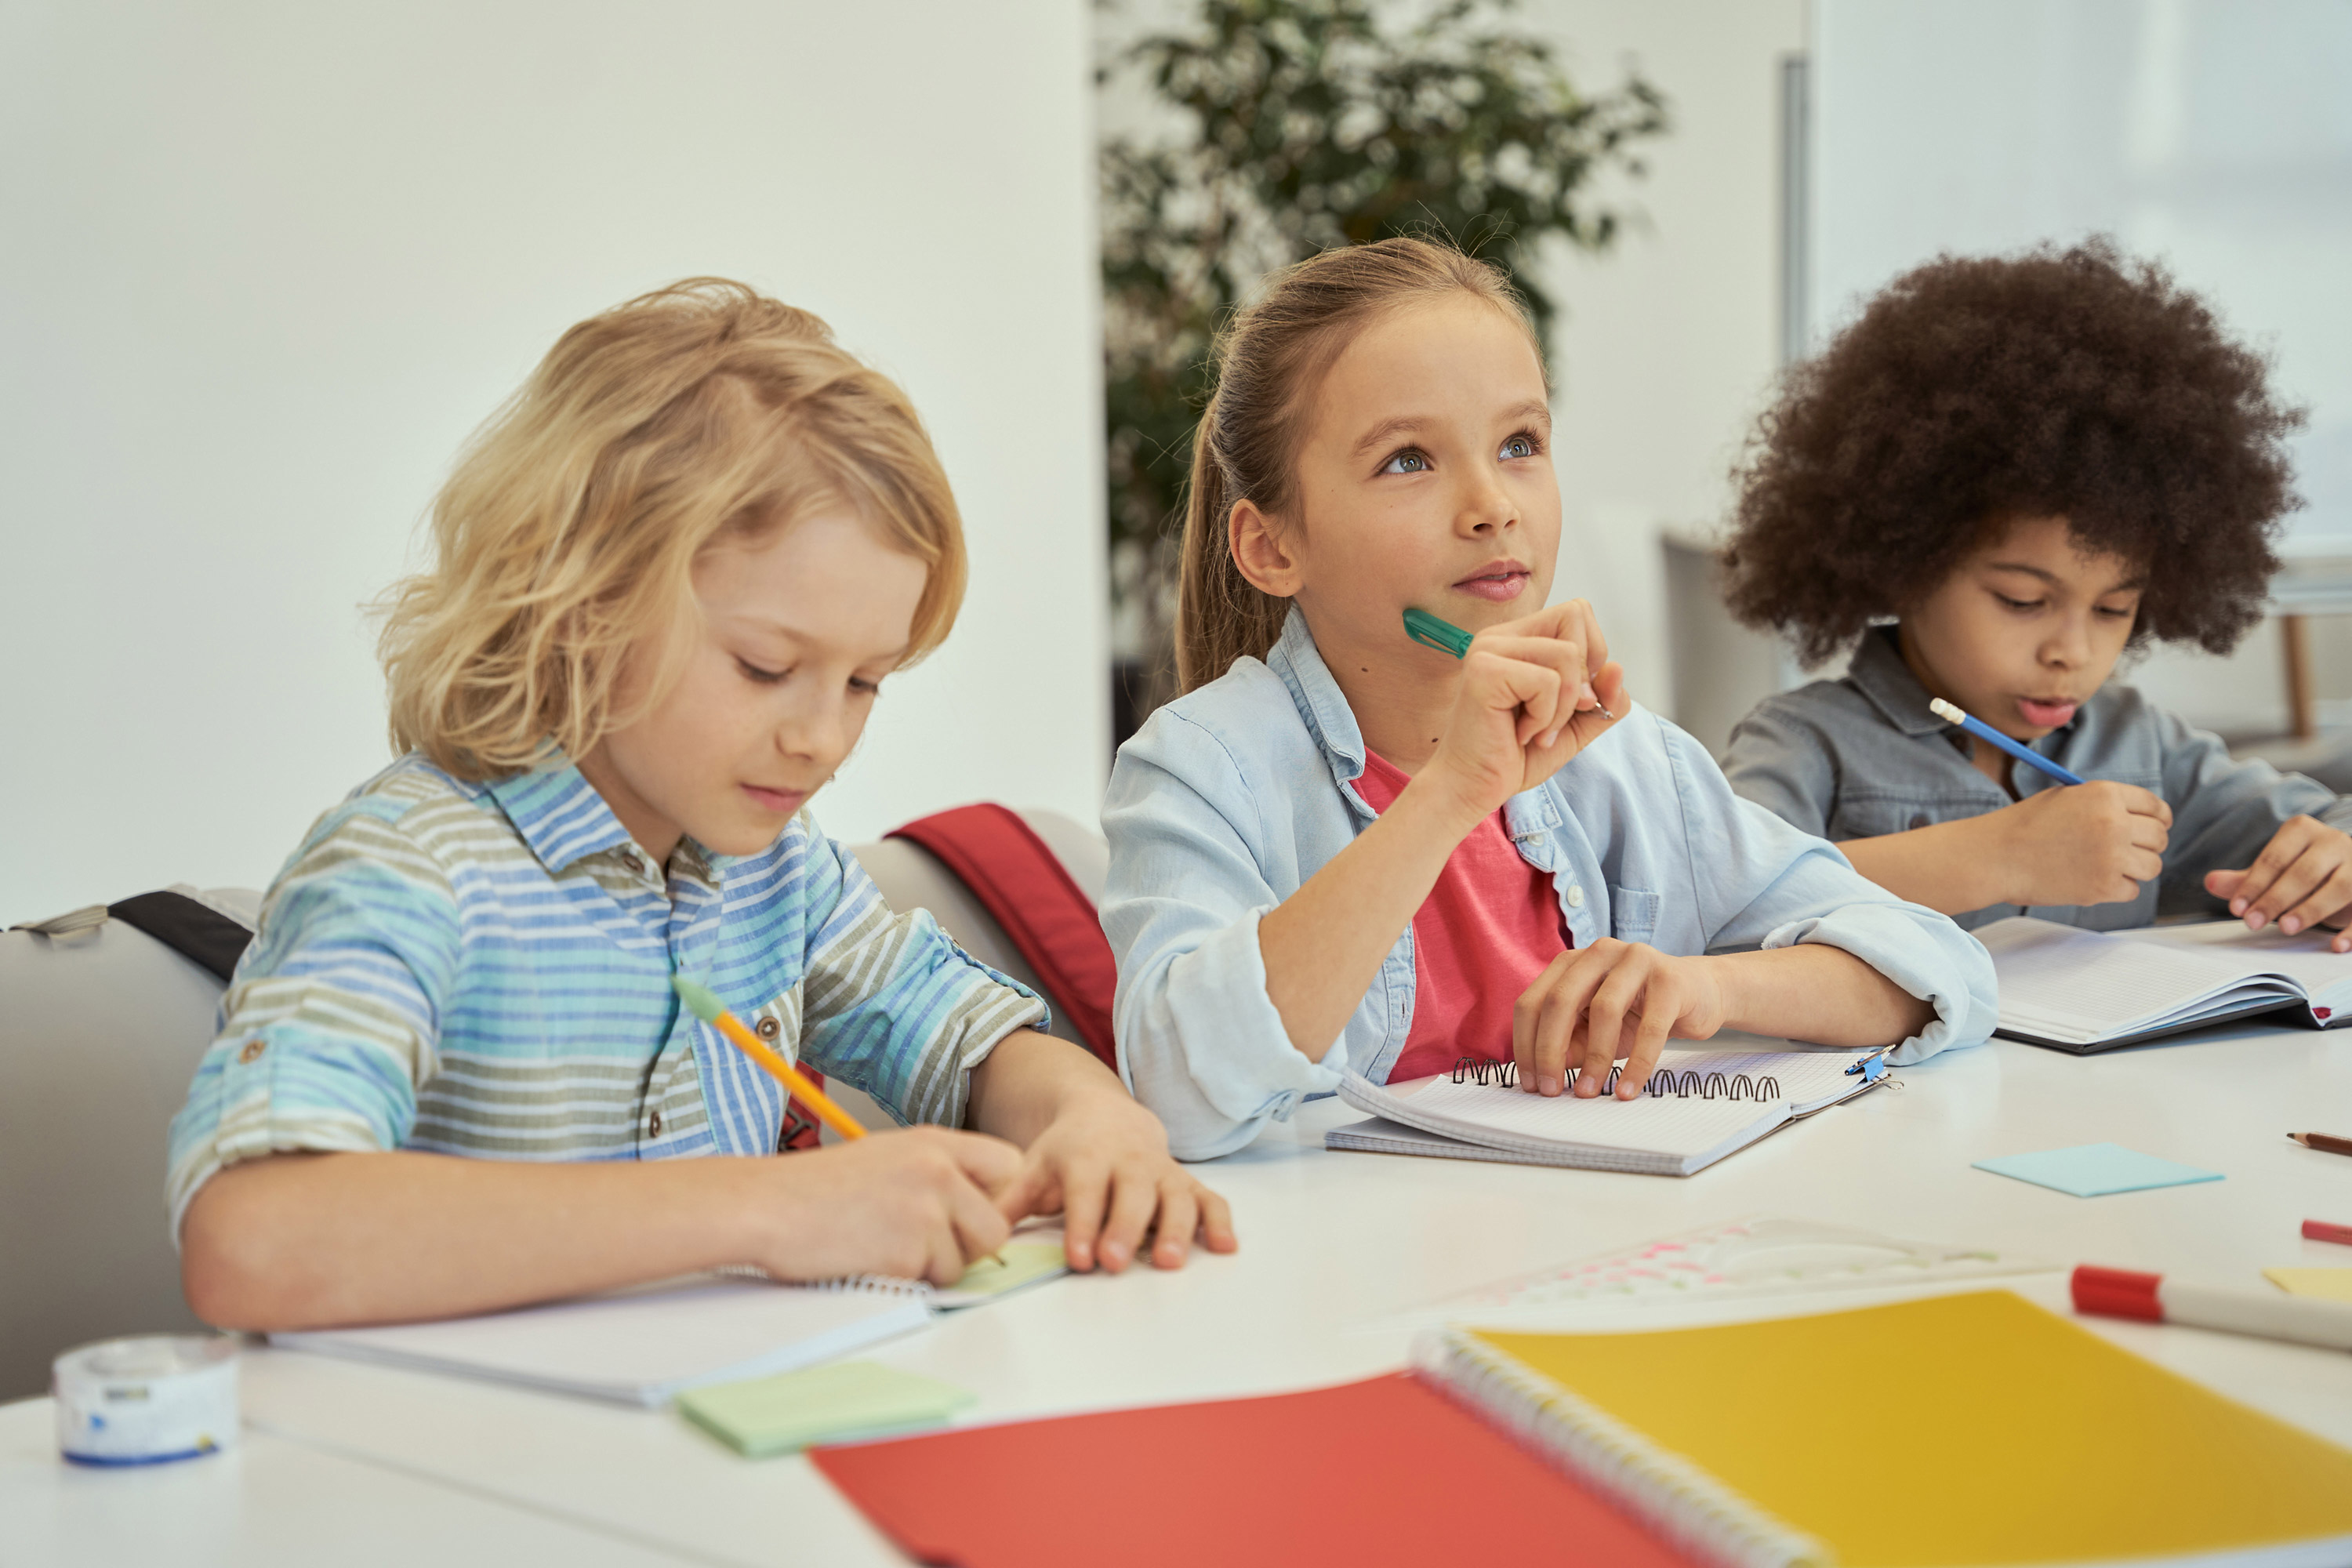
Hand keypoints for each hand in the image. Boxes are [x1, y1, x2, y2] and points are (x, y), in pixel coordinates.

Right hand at [744, 1127, 1021, 1286]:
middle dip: (968, 1246)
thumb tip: (979, 1207)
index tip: (970, 1213)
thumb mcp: (888, 1155)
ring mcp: (925, 1210)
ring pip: (965, 1261)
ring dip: (933, 1267)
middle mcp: (938, 1170)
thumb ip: (938, 1173)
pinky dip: (907, 1280)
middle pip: (996, 1227)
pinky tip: (871, 1258)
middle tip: (923, 1244)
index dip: (994, 1198)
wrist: (767, 1206)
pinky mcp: (908, 1250)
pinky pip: (932, 1280)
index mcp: (934, 1143)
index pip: (1008, 1166)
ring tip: (885, 1246)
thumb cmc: (818, 1188)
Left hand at [992, 1087, 1236, 1272]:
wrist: (1107, 1115)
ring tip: (1170, 1262)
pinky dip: (1220, 1221)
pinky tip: (1224, 1247)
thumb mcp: (1033, 1167)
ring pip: (1175, 1197)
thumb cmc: (1067, 1152)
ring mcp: (1163, 1171)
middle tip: (1116, 1263)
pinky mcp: (1187, 1182)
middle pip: (1132, 1195)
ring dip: (1176, 1229)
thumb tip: (977, 1233)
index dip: (1083, 1224)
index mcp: (1087, 1156)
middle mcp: (1129, 1161)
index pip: (1085, 1190)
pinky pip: (1210, 1199)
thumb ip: (1009, 1201)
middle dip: (1125, 1229)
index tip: (1079, 1258)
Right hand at [1419, 599, 1627, 823]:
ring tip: (1537, 730)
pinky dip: (1545, 718)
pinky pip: (1546, 682)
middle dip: (1582, 675)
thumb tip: (1616, 668)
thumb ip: (1605, 698)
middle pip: (1574, 617)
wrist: (1474, 788)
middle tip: (1556, 715)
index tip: (1572, 698)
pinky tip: (1520, 733)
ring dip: (1563, 707)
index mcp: (1519, 639)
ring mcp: (1489, 649)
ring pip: (1566, 654)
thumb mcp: (1576, 724)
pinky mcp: (1484, 671)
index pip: (1577, 612)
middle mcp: (1500, 636)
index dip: (1591, 655)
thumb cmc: (1515, 755)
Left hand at [1512, 940, 1727, 1099]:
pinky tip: (1627, 1090)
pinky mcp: (1670, 980)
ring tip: (1587, 1091)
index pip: (1532, 1002)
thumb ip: (1568, 1043)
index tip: (1529, 1083)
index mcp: (1571, 962)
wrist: (1699, 994)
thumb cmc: (1639, 1012)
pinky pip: (1650, 1028)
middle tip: (1550, 1090)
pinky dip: (1637, 1064)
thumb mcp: (1594, 1029)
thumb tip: (1542, 1075)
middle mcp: (1599, 952)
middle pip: (1560, 1001)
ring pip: (1604, 1011)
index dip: (1526, 1045)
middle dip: (1549, 1050)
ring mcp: (1636, 960)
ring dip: (1593, 1059)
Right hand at [1989, 781, 2170, 906]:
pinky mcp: (2104, 887)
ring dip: (2136, 868)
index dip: (2159, 819)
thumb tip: (2141, 817)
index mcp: (2105, 794)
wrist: (1995, 857)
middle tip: (2126, 851)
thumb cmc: (2025, 826)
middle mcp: (2114, 823)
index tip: (2155, 828)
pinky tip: (2092, 880)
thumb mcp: (2067, 797)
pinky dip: (2117, 889)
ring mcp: (2111, 857)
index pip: (2156, 808)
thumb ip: (2105, 803)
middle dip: (2148, 845)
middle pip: (2159, 838)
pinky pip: (2132, 890)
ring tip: (2109, 867)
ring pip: (2153, 866)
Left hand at [2205, 816, 2351, 948]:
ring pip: (2340, 886)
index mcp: (2303, 831)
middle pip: (2305, 872)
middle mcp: (2334, 842)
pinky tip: (2336, 946)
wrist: (2350, 867)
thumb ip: (2246, 879)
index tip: (2236, 909)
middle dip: (2276, 899)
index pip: (2275, 858)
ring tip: (2285, 928)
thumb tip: (2210, 882)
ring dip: (2312, 909)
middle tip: (2253, 922)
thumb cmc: (2306, 870)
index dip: (2254, 884)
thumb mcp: (2275, 872)